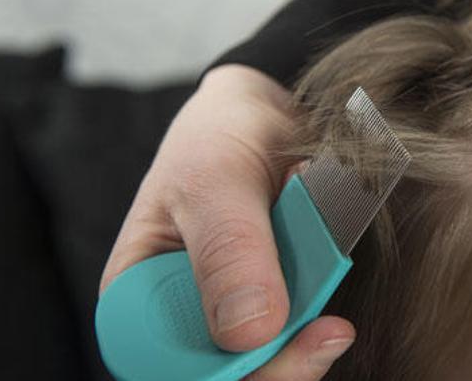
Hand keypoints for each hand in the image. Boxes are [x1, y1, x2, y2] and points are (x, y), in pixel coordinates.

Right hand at [99, 64, 352, 378]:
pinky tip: (333, 261)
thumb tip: (249, 330)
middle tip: (331, 329)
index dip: (226, 371)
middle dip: (284, 356)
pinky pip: (311, 326)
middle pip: (234, 373)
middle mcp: (186, 315)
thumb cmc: (218, 138)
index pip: (170, 367)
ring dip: (313, 321)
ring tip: (326, 258)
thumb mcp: (214, 179)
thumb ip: (228, 249)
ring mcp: (238, 312)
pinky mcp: (282, 302)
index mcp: (138, 296)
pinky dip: (330, 298)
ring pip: (279, 355)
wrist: (266, 116)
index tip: (278, 342)